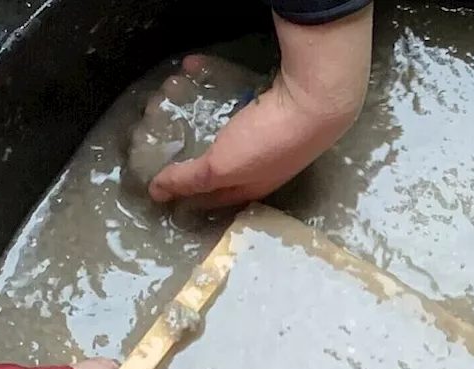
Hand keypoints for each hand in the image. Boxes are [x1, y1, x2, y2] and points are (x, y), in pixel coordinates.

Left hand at [149, 9, 371, 206]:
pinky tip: (194, 66)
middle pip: (216, 156)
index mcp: (252, 185)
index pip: (212, 197)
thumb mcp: (222, 167)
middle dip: (186, 144)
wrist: (317, 101)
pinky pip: (231, 89)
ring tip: (172, 90)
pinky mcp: (274, 99)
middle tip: (157, 127)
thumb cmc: (269, 141)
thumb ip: (188, 180)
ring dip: (194, 105)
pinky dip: (210, 79)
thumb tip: (156, 192)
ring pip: (222, 120)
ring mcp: (270, 129)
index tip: (156, 184)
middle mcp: (262, 161)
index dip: (184, 194)